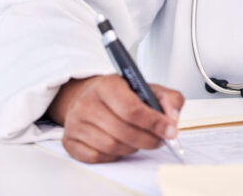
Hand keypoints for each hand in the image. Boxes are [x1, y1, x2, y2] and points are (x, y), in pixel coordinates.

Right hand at [47, 75, 184, 162]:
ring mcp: (76, 123)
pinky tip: (120, 144)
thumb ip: (168, 99)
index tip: (169, 131)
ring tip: (138, 140)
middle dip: (147, 139)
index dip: (154, 123)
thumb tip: (172, 120)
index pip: (132, 109)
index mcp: (107, 84)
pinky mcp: (70, 141)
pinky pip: (98, 157)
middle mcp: (87, 102)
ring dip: (132, 148)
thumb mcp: (147, 88)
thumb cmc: (122, 95)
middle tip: (159, 139)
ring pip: (112, 146)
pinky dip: (114, 155)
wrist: (92, 97)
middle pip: (123, 131)